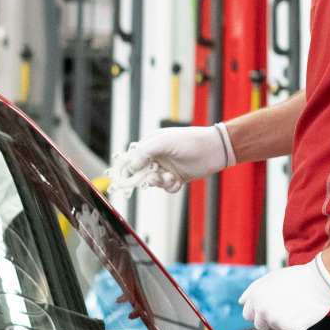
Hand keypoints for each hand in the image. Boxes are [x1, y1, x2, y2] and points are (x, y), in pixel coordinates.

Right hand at [110, 124, 232, 192]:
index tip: (114, 178)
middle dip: (140, 179)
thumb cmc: (190, 141)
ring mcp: (166, 168)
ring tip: (168, 178)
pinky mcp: (177, 177)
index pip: (131, 157)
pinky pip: (167, 187)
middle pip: (139, 173)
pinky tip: (177, 181)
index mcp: (150, 145)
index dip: (122, 167)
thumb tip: (131, 165)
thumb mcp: (164, 142)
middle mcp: (156, 157)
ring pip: (153, 182)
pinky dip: (170, 186)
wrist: (216, 149)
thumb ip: (144, 152)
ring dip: (159, 182)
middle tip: (139, 183)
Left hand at [239, 256, 329, 329]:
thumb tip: (241, 302)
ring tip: (293, 310)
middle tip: (282, 310)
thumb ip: (253, 290)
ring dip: (281, 324)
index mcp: (256, 298)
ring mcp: (276, 321)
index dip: (258, 313)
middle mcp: (263, 311)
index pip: (247, 315)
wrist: (319, 282)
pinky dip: (294, 327)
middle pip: (259, 325)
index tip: (269, 308)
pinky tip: (300, 315)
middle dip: (267, 321)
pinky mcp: (289, 328)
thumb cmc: (297, 278)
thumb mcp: (270, 277)